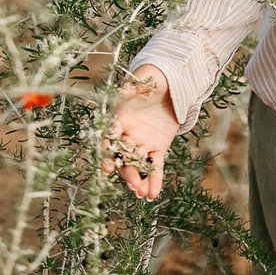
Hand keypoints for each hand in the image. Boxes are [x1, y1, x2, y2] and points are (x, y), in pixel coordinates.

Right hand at [100, 64, 178, 200]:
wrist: (169, 83)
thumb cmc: (151, 79)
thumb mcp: (142, 81)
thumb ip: (132, 88)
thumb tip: (124, 91)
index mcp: (119, 118)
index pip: (109, 138)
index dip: (107, 153)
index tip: (106, 167)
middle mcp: (127, 134)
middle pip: (122, 157)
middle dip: (125, 171)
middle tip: (131, 184)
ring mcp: (141, 143)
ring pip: (137, 165)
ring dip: (138, 180)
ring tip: (142, 193)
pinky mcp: (157, 148)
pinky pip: (154, 167)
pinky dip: (154, 180)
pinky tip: (152, 195)